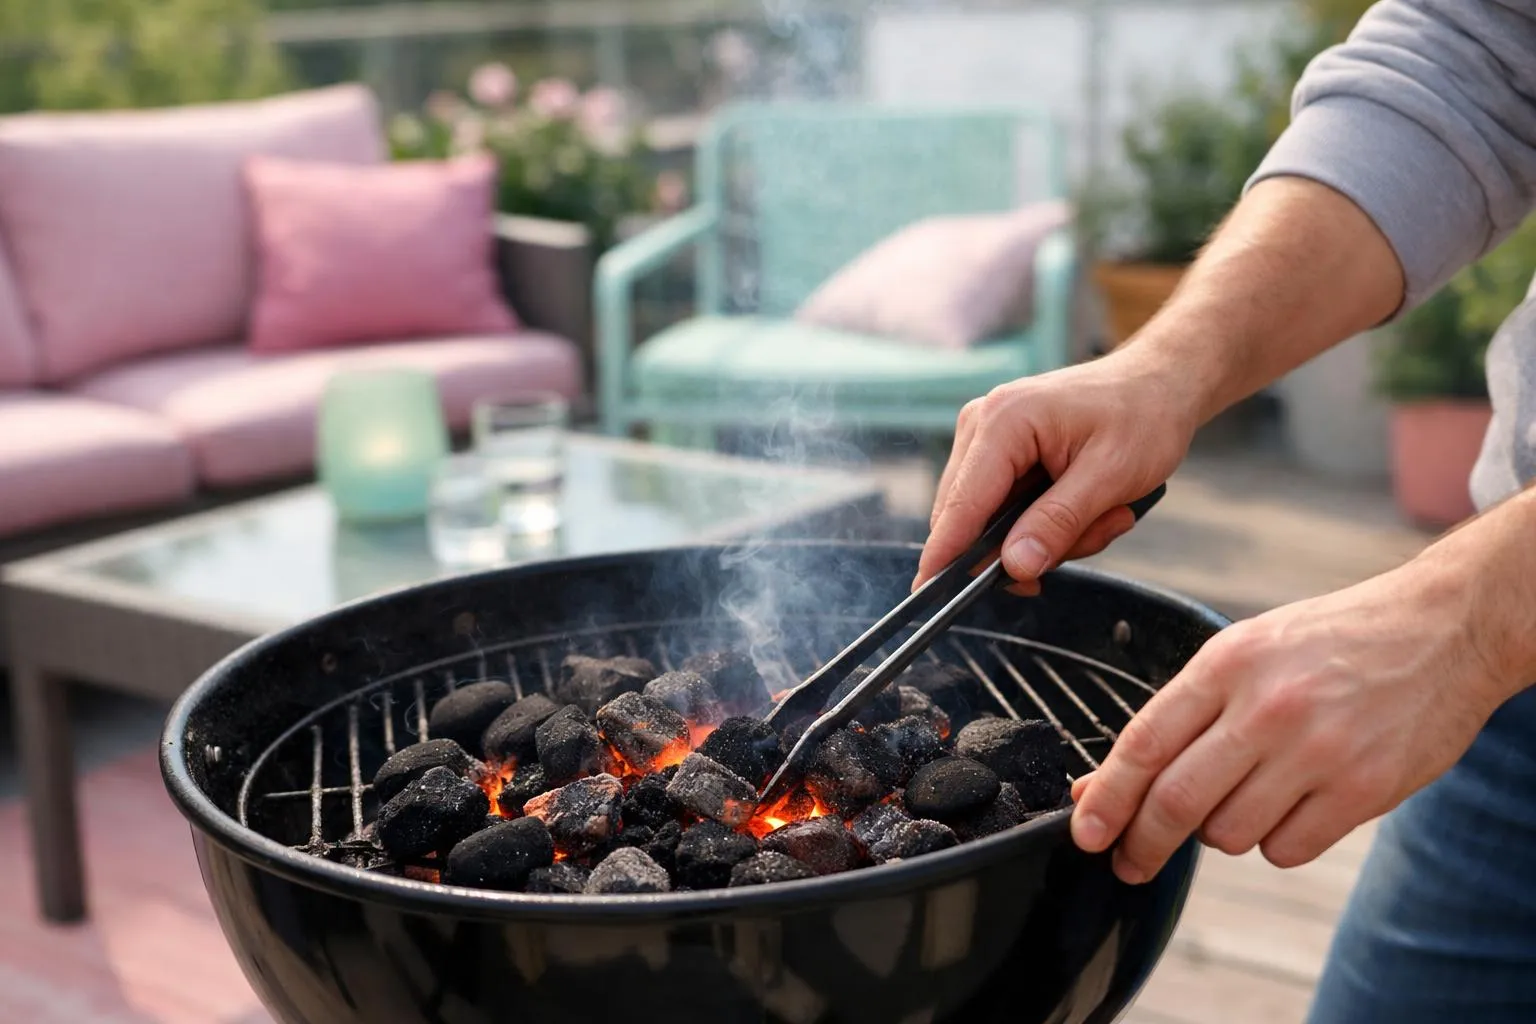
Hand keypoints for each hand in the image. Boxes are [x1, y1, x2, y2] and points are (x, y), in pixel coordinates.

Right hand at [918, 351, 1200, 593]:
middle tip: (1094, 533)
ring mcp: (986, 438)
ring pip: (991, 521)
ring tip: (1105, 514)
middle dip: (1029, 545)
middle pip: (971, 519)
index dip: (946, 554)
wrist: (1158, 383)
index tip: (928, 594)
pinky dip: (1046, 522)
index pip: (961, 503)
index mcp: (1004, 422)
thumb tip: (1014, 567)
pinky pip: (1005, 510)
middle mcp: (982, 425)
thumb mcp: (1111, 476)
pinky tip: (1088, 507)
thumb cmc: (1143, 416)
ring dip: (1048, 535)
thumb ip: (1058, 523)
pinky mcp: (998, 453)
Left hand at [1070, 559, 1506, 880]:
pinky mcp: (1364, 790)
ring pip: (1229, 834)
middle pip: (1176, 801)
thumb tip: (1105, 783)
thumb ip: (1181, 715)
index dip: (1106, 797)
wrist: (1445, 629)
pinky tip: (1290, 806)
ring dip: (1218, 833)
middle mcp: (1268, 707)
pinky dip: (1274, 843)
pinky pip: (1286, 850)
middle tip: (1127, 862)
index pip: (1144, 743)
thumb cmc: (1330, 641)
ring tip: (1241, 797)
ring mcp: (1319, 751)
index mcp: (1227, 663)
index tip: (1085, 830)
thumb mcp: (1246, 651)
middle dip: (1141, 843)